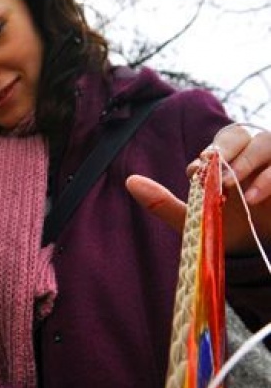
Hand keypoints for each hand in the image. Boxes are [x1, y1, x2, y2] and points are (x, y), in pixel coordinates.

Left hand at [126, 126, 270, 253]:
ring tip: (233, 187)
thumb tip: (130, 181)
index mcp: (225, 159)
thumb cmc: (224, 229)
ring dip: (247, 161)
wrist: (255, 254)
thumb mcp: (193, 219)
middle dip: (226, 149)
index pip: (217, 143)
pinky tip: (253, 197)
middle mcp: (250, 155)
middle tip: (215, 174)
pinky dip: (269, 178)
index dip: (208, 154)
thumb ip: (162, 201)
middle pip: (239, 133)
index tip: (196, 172)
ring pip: (266, 141)